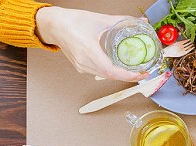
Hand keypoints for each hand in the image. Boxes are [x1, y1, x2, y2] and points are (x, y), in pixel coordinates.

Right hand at [36, 7, 150, 81]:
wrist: (53, 24)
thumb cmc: (72, 21)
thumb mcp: (99, 19)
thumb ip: (122, 21)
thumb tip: (141, 22)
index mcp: (88, 50)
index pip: (111, 70)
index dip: (128, 75)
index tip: (141, 73)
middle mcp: (83, 61)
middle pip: (110, 75)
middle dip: (128, 76)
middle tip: (143, 72)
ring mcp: (81, 66)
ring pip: (105, 76)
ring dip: (120, 75)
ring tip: (134, 71)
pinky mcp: (80, 67)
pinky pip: (99, 73)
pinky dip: (111, 72)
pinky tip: (119, 67)